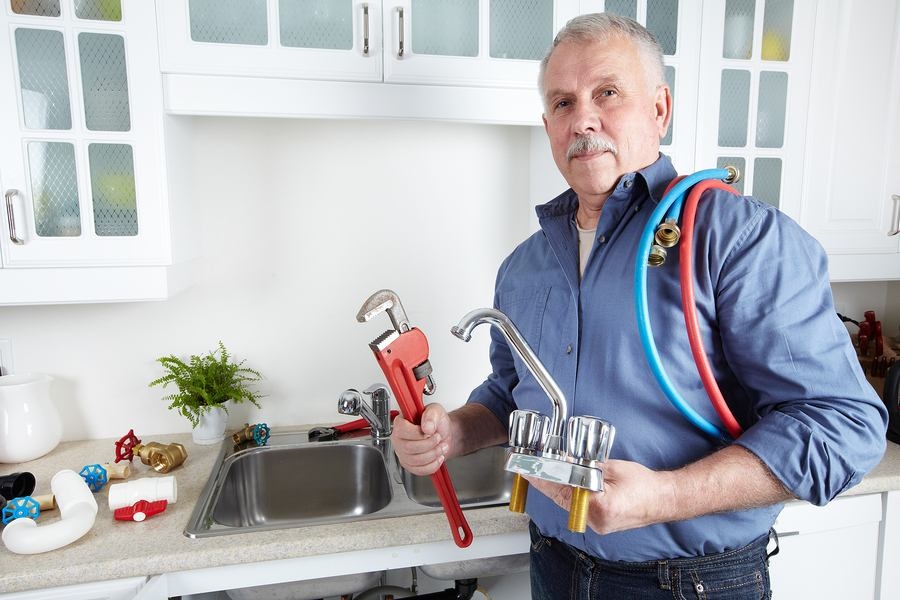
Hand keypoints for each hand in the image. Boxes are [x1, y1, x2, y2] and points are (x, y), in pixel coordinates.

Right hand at [390, 403, 452, 475]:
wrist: (442, 435)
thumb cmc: (436, 423)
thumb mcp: (436, 411)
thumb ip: (431, 415)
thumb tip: (426, 427)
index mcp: (400, 423)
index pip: (401, 430)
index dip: (417, 433)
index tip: (429, 431)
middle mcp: (398, 439)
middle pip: (408, 447)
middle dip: (429, 444)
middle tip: (438, 438)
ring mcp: (402, 453)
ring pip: (415, 460)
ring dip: (433, 454)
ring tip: (441, 446)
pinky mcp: (409, 465)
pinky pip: (420, 470)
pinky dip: (433, 464)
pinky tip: (437, 456)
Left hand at [525, 459, 675, 534]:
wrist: (664, 500)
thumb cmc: (645, 484)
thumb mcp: (613, 467)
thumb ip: (587, 466)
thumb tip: (564, 461)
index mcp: (601, 506)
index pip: (563, 490)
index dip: (544, 479)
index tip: (529, 470)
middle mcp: (597, 520)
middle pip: (562, 500)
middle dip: (546, 484)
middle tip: (530, 470)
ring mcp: (598, 525)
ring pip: (568, 505)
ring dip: (557, 490)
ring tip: (543, 475)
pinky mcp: (599, 524)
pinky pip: (578, 508)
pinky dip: (570, 496)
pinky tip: (562, 486)